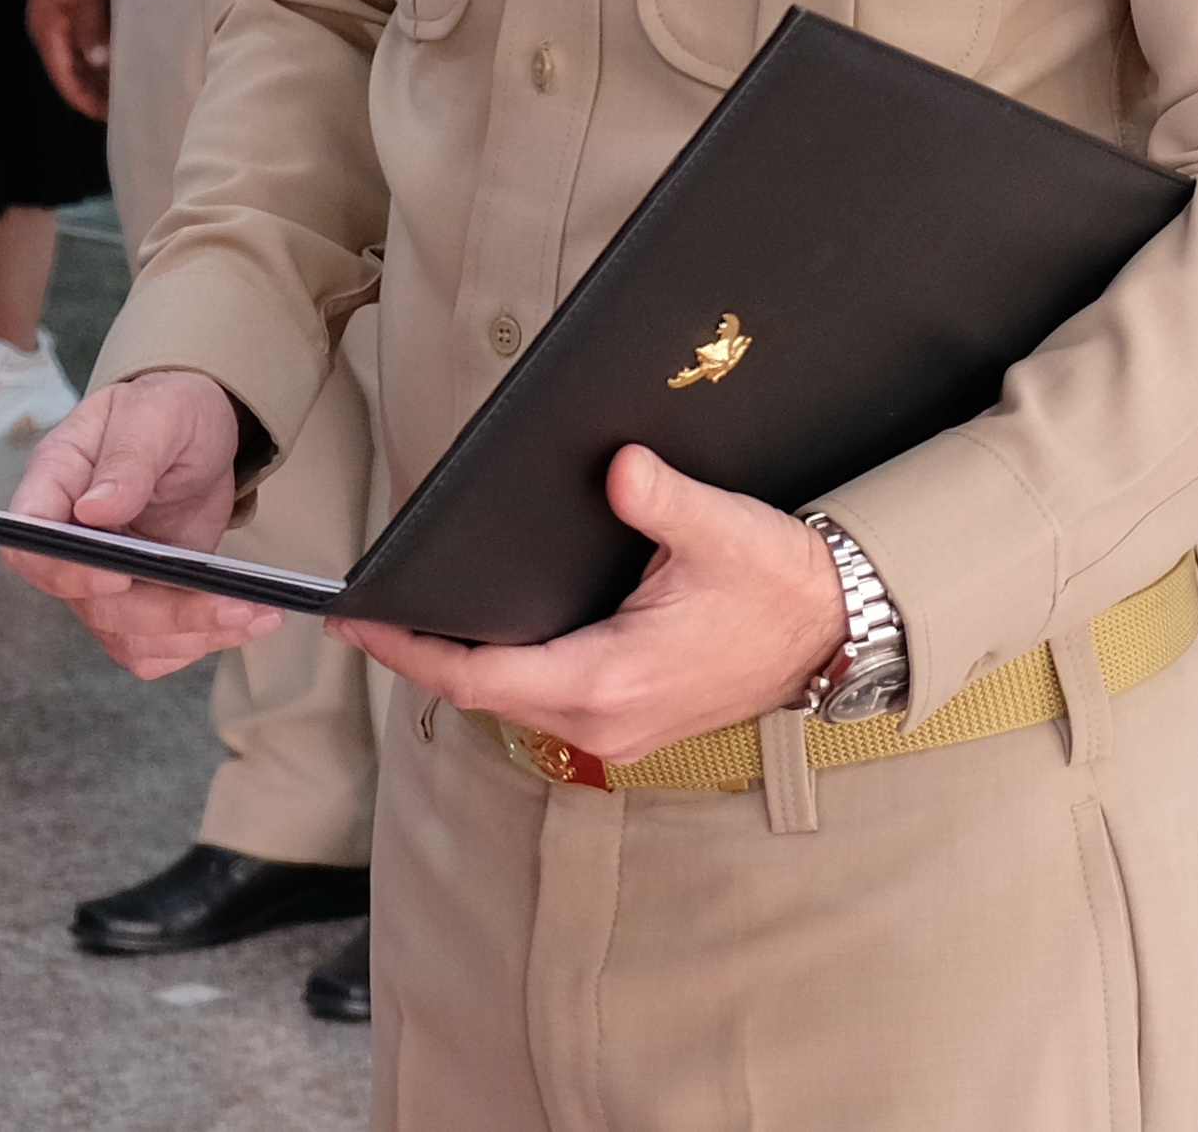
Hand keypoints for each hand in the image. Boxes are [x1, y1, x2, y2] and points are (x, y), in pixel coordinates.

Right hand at [3, 371, 288, 672]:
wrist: (199, 432)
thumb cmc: (167, 410)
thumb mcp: (156, 414)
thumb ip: (128, 458)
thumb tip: (94, 510)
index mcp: (54, 487)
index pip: (30, 545)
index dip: (66, 572)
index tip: (120, 574)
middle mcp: (69, 545)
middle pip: (90, 605)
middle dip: (161, 613)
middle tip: (230, 602)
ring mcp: (102, 581)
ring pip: (125, 637)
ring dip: (189, 635)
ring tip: (254, 612)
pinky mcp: (141, 602)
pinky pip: (155, 646)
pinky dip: (200, 641)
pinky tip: (247, 618)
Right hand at [28, 0, 114, 120]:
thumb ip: (92, 31)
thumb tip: (100, 63)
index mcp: (48, 36)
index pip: (66, 80)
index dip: (86, 101)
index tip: (109, 116)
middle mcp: (52, 37)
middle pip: (72, 76)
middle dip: (95, 94)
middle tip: (125, 109)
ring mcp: (61, 28)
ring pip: (80, 64)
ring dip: (100, 79)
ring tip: (126, 93)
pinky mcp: (74, 18)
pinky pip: (87, 48)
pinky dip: (102, 61)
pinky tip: (120, 67)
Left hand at [334, 447, 844, 761]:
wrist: (837, 629)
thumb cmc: (778, 584)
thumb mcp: (720, 531)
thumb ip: (661, 499)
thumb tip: (617, 467)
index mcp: (610, 679)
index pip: (481, 675)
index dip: (412, 651)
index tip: (361, 626)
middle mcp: (605, 720)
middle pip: (486, 692)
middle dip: (429, 654)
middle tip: (375, 616)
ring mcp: (620, 731)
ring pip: (518, 702)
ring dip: (472, 666)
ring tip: (425, 621)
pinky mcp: (634, 724)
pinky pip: (551, 703)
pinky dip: (514, 672)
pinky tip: (501, 636)